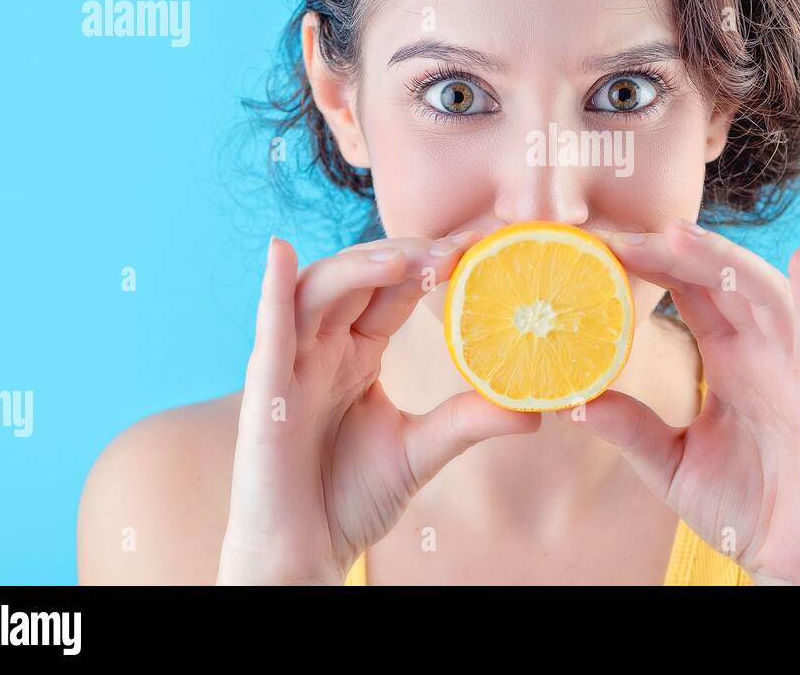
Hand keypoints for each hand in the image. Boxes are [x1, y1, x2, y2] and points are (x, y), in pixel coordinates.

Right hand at [217, 231, 540, 583]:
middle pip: (358, 277)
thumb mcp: (421, 450)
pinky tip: (281, 253)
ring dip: (358, 265)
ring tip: (405, 257)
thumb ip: (468, 421)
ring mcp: (290, 363)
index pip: (392, 290)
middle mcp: (321, 347)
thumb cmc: (348, 499)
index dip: (428, 263)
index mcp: (356, 353)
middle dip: (404, 255)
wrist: (304, 553)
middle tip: (455, 248)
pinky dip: (271, 288)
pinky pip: (267, 330)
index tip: (477, 245)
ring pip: (317, 290)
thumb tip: (535, 410)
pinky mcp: (264, 389)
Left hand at [569, 219, 799, 584]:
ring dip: (723, 262)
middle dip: (676, 253)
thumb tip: (572, 401)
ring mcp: (797, 370)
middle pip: (721, 282)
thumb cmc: (746, 510)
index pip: (690, 294)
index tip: (602, 246)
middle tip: (624, 235)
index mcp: (730, 361)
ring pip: (763, 296)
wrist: (796, 565)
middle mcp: (764, 353)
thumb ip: (630, 428)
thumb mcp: (671, 463)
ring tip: (677, 236)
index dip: (654, 264)